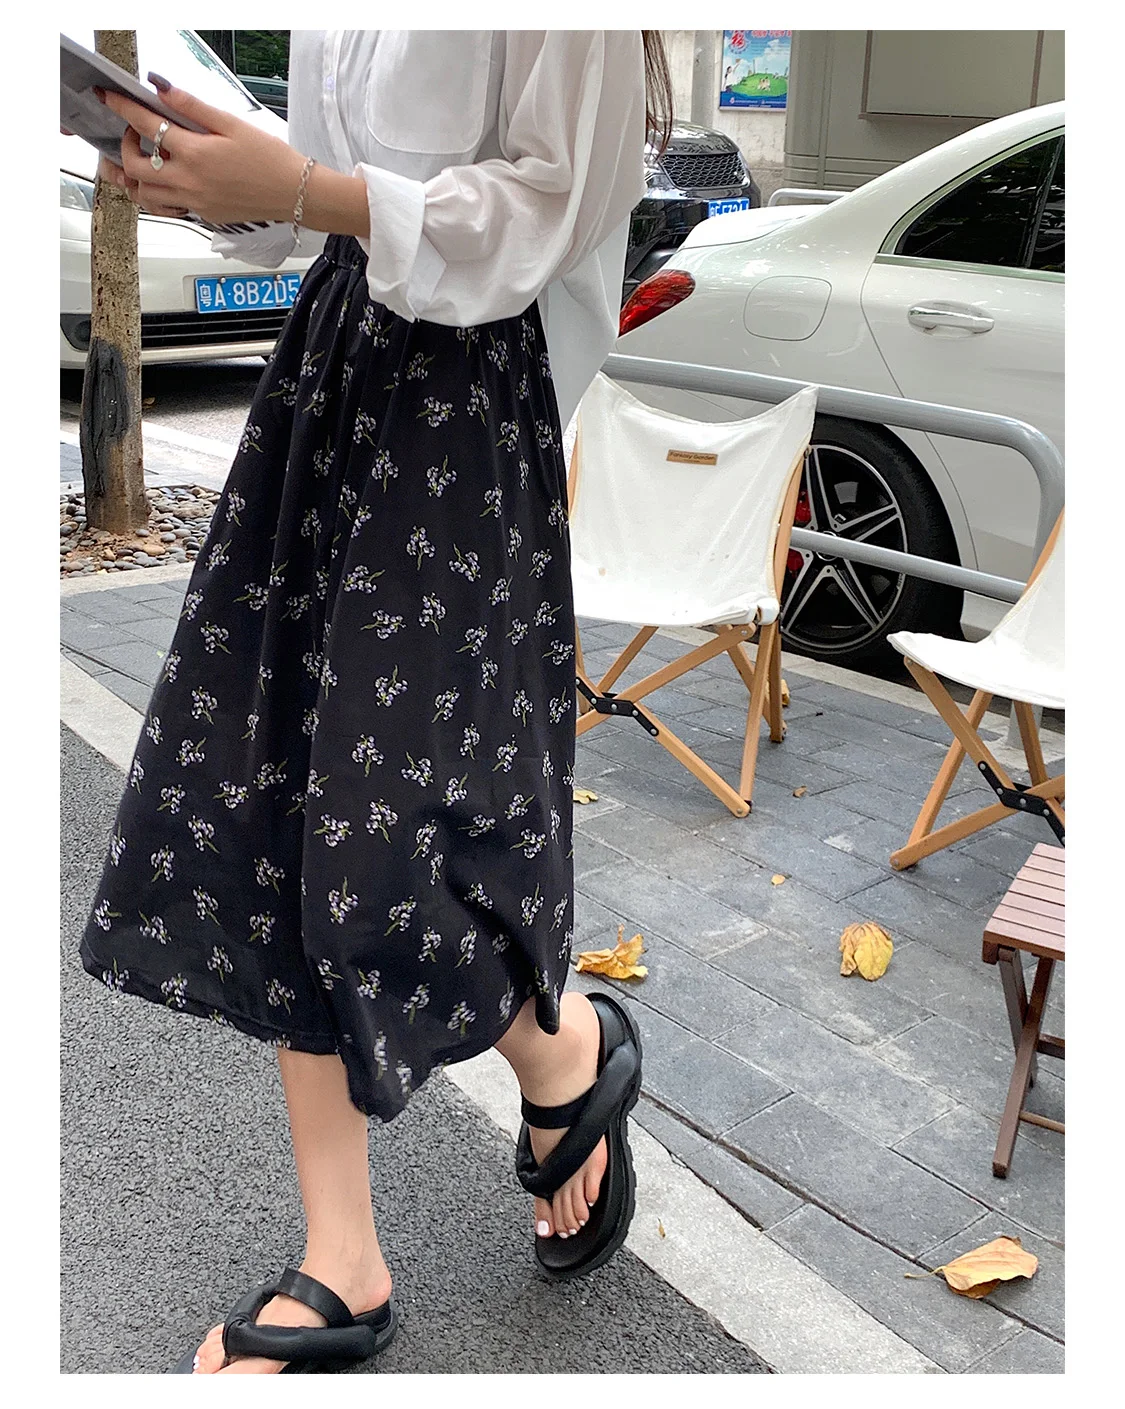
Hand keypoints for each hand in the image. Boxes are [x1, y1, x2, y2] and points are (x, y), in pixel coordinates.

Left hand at [96, 78, 307, 224]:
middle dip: (124, 145)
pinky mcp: (203, 215)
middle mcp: (190, 182)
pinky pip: (166, 209)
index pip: (146, 125)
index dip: (122, 107)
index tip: (109, 98)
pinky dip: (154, 197)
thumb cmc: (271, 160)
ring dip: (133, 177)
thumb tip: (163, 90)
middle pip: (135, 166)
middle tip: (133, 131)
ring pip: (145, 195)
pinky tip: (159, 183)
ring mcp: (195, 203)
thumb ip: (192, 107)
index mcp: (196, 154)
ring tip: (135, 160)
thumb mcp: (232, 123)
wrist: (295, 193)